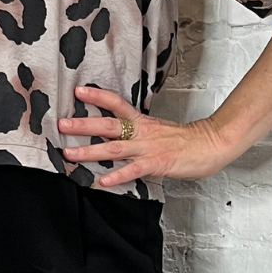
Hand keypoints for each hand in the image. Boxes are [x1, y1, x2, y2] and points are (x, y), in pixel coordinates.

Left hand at [57, 85, 231, 188]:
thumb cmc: (187, 140)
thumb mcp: (159, 130)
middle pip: (108, 126)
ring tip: (69, 154)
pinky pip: (133, 170)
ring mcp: (148, 149)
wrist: (211, 144)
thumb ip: (139, 132)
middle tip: (61, 124)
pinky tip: (102, 181)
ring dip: (89, 152)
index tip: (78, 91)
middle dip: (82, 126)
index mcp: (142, 122)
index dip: (97, 97)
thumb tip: (121, 135)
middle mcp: (142, 133)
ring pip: (114, 148)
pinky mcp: (156, 164)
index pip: (117, 104)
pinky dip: (117, 176)